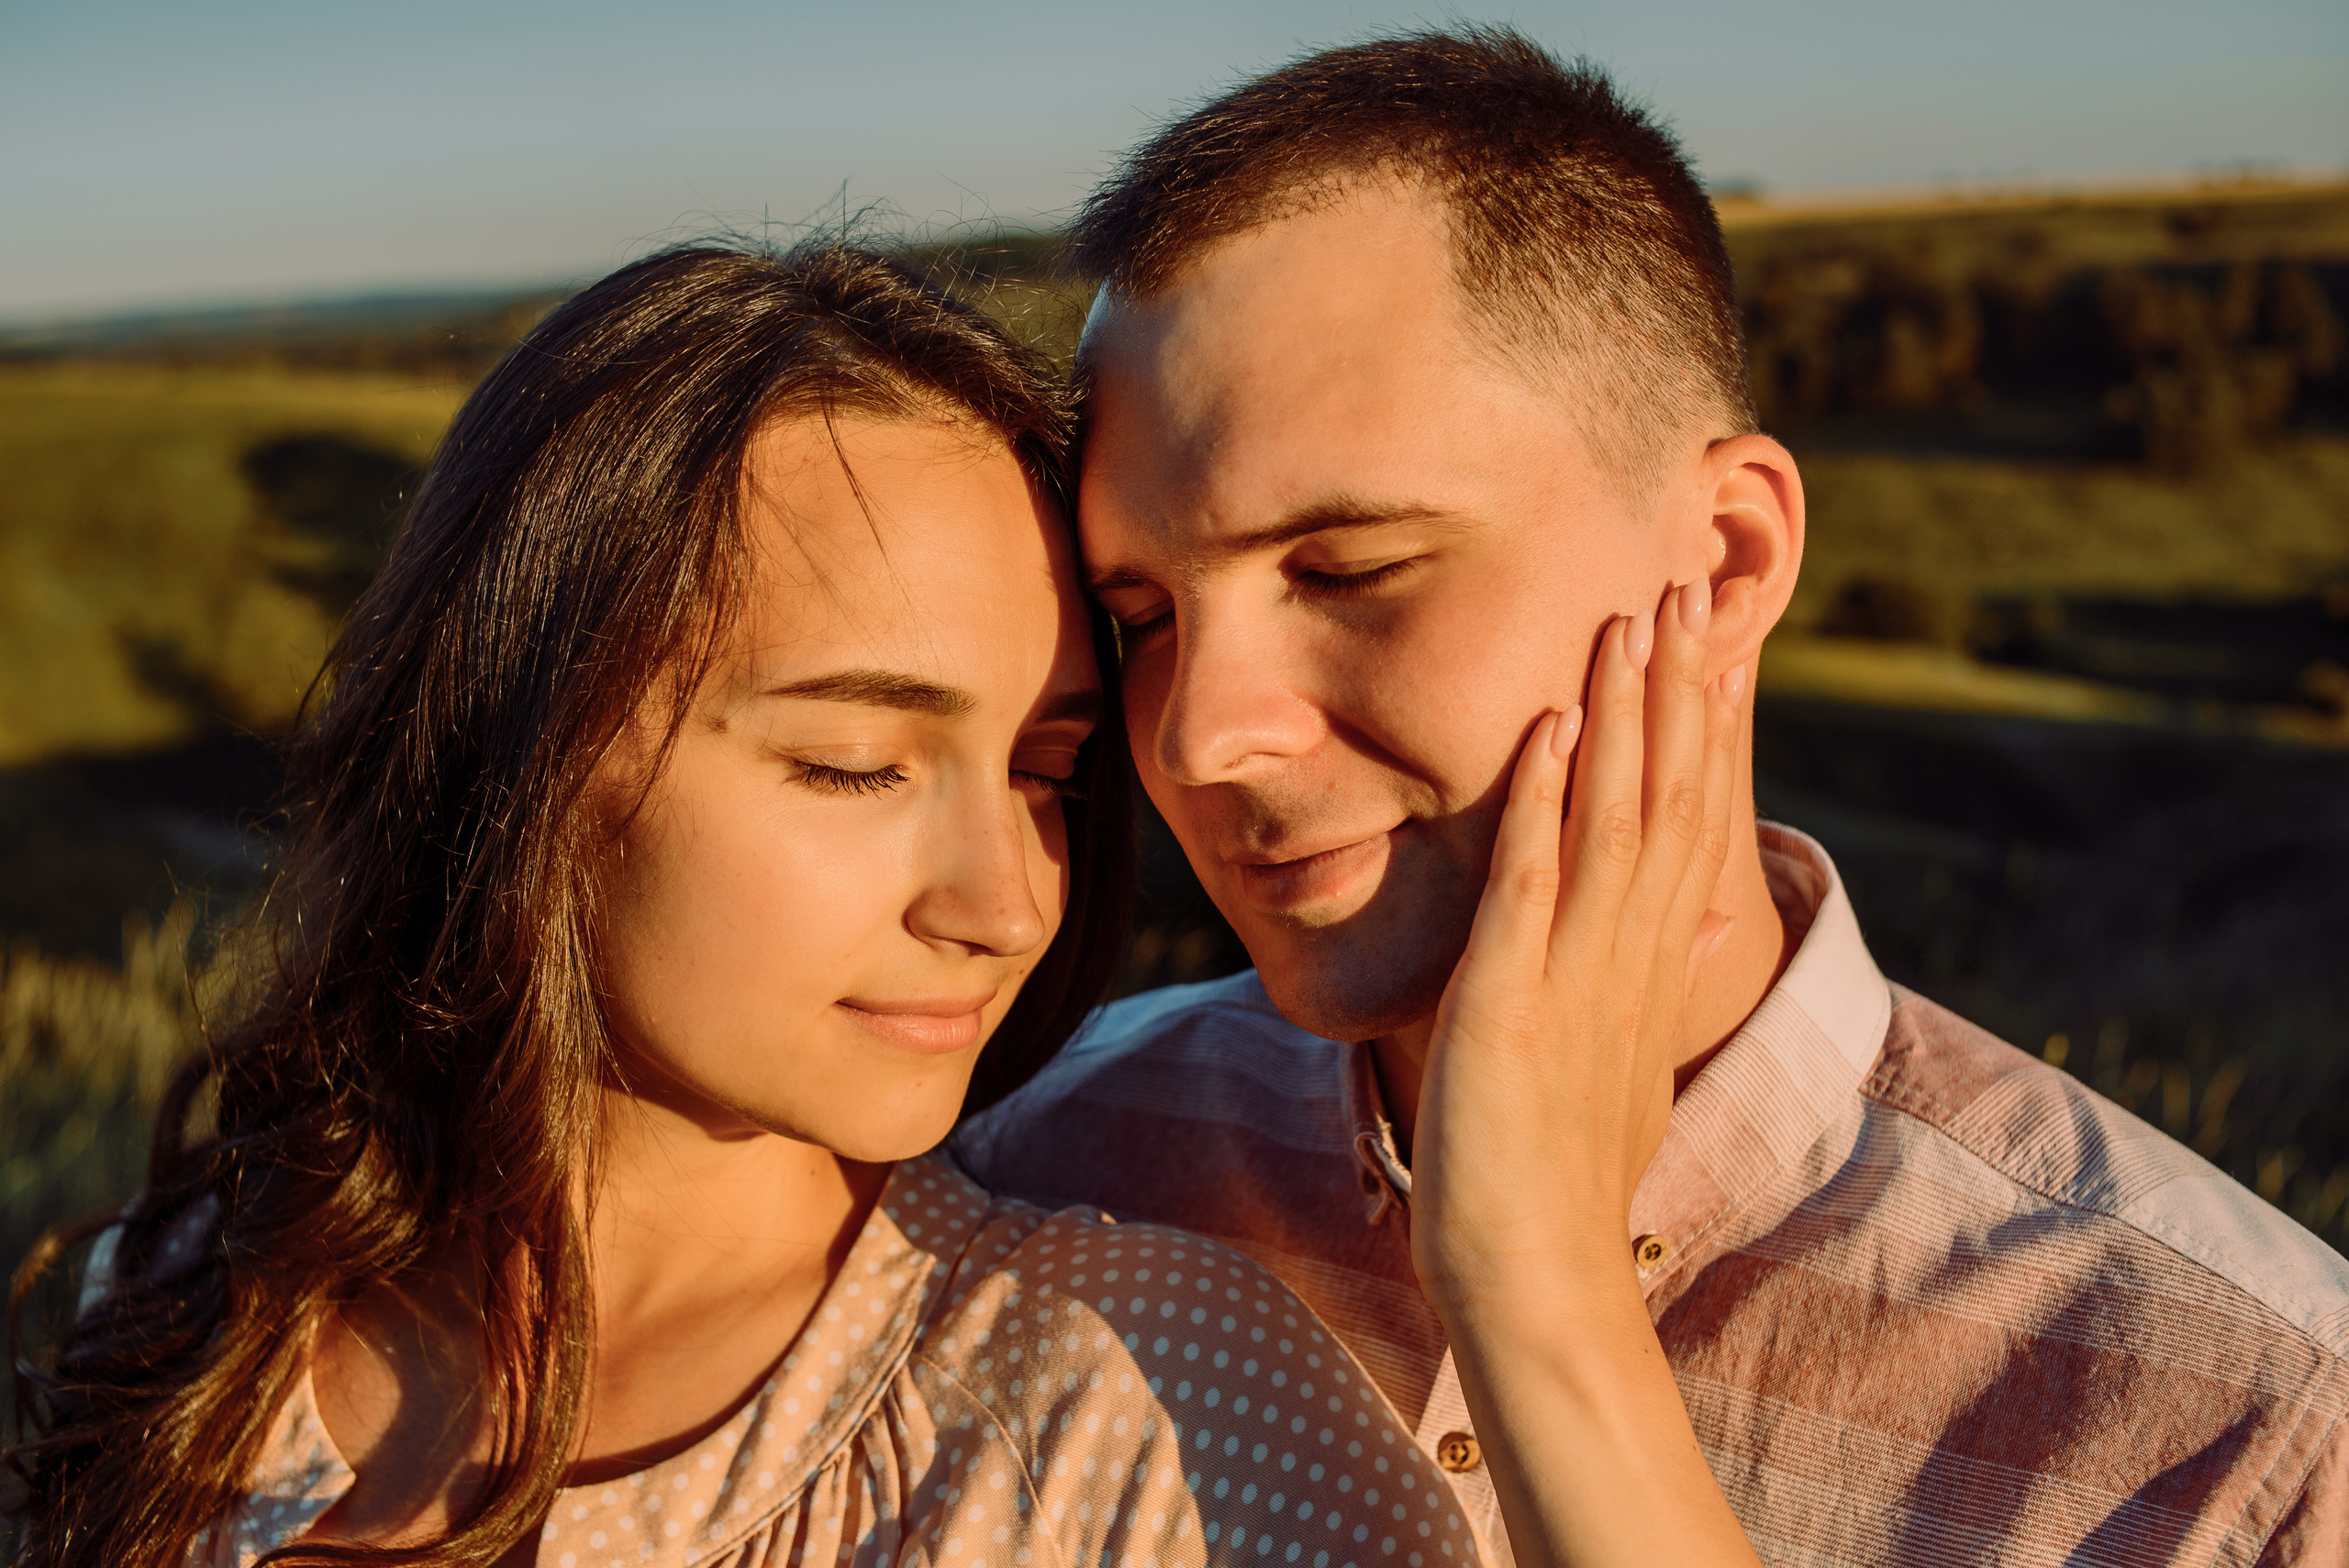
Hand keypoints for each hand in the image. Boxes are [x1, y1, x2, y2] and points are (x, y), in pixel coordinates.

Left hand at [1411, 578, 1741, 1299]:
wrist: (1534, 1279)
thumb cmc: (1552, 1186)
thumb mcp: (1608, 1074)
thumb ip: (1620, 1004)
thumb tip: (1647, 968)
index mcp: (1646, 970)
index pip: (1686, 827)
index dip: (1701, 732)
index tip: (1715, 648)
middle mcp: (1629, 960)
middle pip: (1667, 800)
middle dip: (1677, 692)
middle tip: (1688, 591)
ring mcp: (1577, 976)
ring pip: (1614, 819)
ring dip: (1623, 717)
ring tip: (1631, 621)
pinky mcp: (1513, 1000)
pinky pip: (1532, 880)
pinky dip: (1542, 800)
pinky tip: (1547, 727)